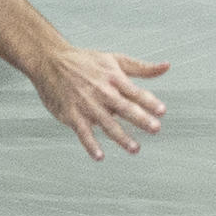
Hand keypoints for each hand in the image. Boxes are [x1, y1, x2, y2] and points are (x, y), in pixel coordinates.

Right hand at [29, 46, 167, 159]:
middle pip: (123, 107)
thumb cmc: (84, 61)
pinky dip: (90, 144)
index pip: (135, 91)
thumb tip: (166, 67)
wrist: (48, 59)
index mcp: (113, 78)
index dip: (149, 101)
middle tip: (154, 128)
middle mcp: (101, 91)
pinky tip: (99, 155)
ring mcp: (86, 104)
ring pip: (106, 122)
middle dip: (139, 118)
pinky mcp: (72, 113)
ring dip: (121, 136)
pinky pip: (83, 131)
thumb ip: (141, 68)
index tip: (161, 111)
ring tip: (134, 148)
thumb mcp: (114, 59)